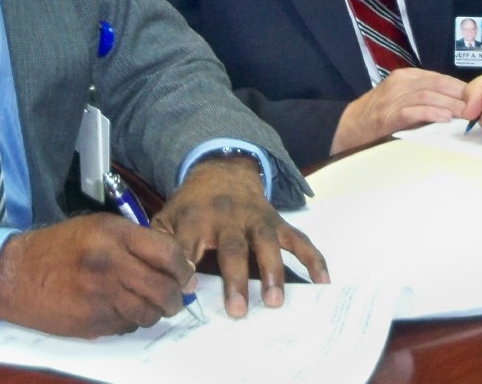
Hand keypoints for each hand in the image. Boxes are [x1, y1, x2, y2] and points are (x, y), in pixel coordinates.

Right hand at [0, 213, 196, 336]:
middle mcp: (110, 264)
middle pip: (163, 288)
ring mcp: (101, 296)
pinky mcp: (92, 322)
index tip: (185, 273)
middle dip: (176, 296)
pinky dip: (132, 321)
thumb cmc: (59, 246)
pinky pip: (128, 326)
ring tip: (149, 304)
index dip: (183, 267)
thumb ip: (135, 241)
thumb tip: (174, 263)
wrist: (14, 273)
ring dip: (156, 312)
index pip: (167, 252)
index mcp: (113, 234)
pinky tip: (122, 310)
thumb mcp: (97, 227)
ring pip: (149, 312)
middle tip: (176, 297)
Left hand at [152, 155, 328, 318]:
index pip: (189, 244)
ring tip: (276, 302)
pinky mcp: (276, 221)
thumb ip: (160, 244)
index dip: (186, 265)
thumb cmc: (191, 206)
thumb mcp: (167, 217)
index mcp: (196, 219)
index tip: (189, 290)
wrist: (220, 171)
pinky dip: (312, 258)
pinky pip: (298, 238)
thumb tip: (159, 279)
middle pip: (233, 248)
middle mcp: (227, 218)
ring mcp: (255, 218)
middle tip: (238, 311)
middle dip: (236, 279)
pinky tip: (322, 281)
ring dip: (272, 271)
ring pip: (266, 242)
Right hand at [331, 68, 466, 153]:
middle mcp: (399, 83)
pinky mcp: (387, 116)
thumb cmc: (381, 114)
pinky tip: (444, 118)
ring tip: (468, 115)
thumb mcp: (403, 98)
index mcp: (405, 76)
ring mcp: (392, 99)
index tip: (480, 100)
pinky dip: (430, 113)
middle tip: (479, 109)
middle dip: (460, 96)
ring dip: (450, 105)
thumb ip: (427, 97)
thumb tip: (461, 104)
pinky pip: (412, 111)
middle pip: (436, 84)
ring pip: (427, 96)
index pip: (440, 78)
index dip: (461, 88)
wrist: (350, 126)